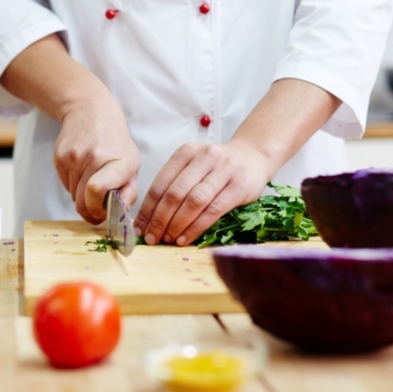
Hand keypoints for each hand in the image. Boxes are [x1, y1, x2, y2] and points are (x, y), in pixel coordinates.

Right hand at [54, 96, 140, 223]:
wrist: (90, 110)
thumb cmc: (114, 141)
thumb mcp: (132, 162)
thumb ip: (129, 191)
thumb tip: (121, 214)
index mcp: (117, 162)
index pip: (96, 190)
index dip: (97, 209)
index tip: (102, 213)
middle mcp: (93, 158)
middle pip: (82, 201)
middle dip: (89, 211)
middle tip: (97, 207)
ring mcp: (73, 157)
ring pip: (73, 196)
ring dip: (82, 196)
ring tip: (92, 179)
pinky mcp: (59, 157)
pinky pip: (65, 185)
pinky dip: (73, 185)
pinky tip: (82, 170)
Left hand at [134, 140, 272, 245]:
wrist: (253, 158)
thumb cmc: (216, 168)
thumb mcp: (193, 167)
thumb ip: (173, 186)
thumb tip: (147, 219)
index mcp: (186, 152)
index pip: (160, 184)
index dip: (147, 209)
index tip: (139, 228)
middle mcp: (205, 157)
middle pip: (175, 194)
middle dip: (159, 220)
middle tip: (151, 237)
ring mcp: (224, 170)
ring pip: (193, 202)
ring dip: (177, 225)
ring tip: (167, 239)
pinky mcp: (239, 186)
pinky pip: (213, 211)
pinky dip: (196, 227)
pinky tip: (185, 238)